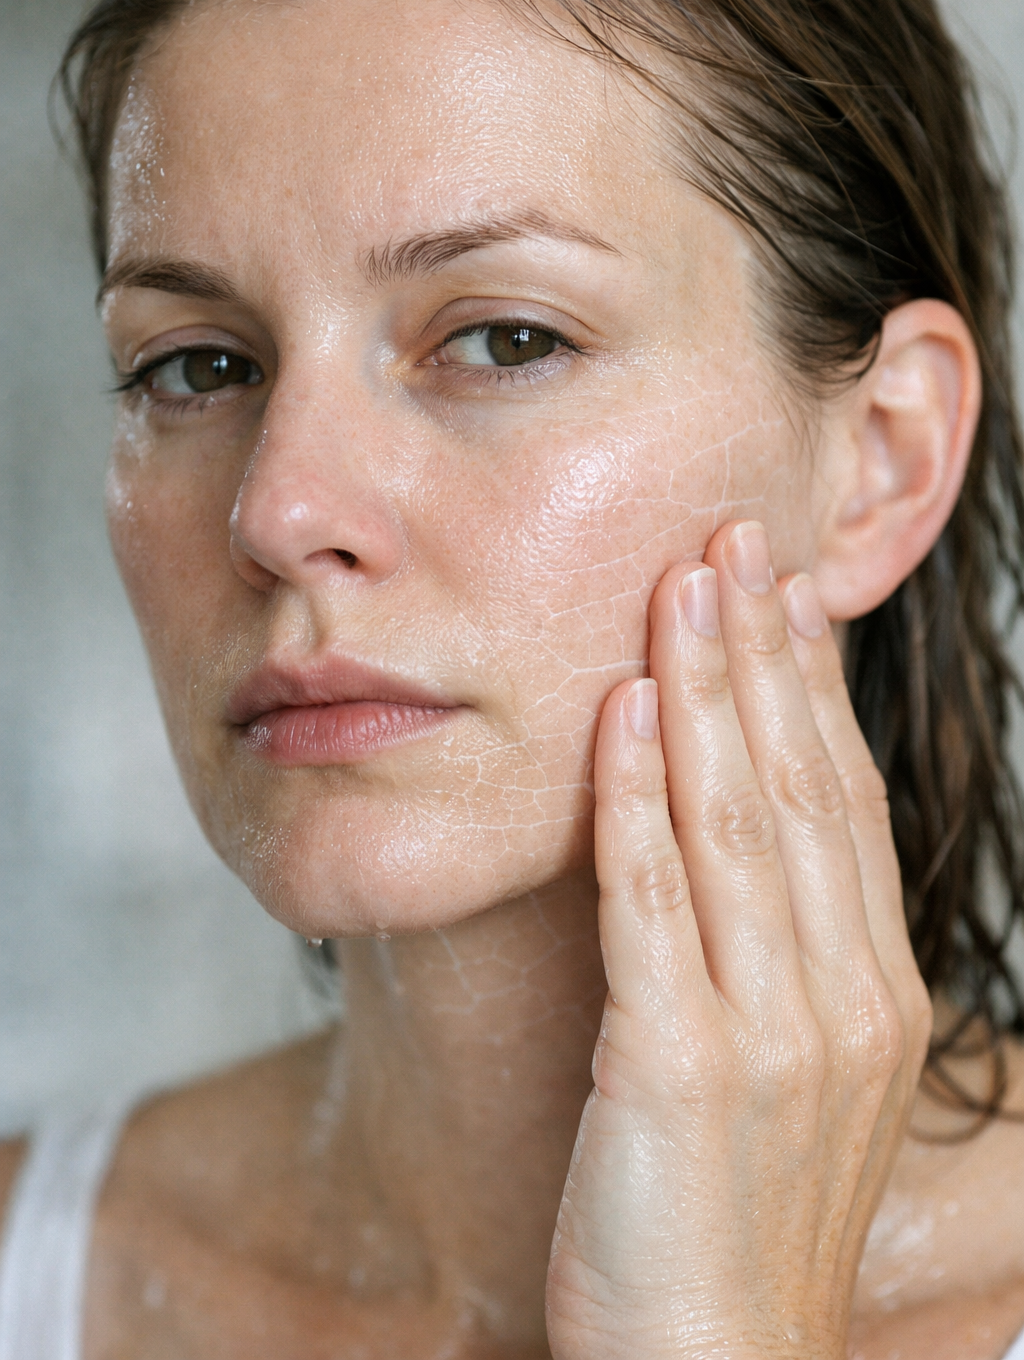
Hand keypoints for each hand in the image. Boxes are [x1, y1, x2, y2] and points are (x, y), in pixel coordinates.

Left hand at [545, 521, 932, 1359]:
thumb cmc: (733, 1215)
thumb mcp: (794, 1075)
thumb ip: (784, 953)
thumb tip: (751, 832)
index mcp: (875, 992)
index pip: (842, 801)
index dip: (811, 687)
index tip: (781, 592)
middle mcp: (841, 999)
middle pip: (798, 787)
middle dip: (761, 654)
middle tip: (732, 542)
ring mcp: (770, 1034)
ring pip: (735, 822)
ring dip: (704, 693)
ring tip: (681, 587)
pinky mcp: (682, 1069)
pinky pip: (654, 904)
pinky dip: (635, 800)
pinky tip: (621, 714)